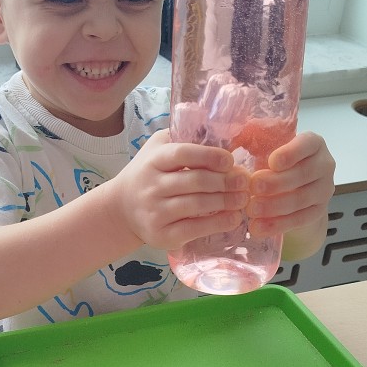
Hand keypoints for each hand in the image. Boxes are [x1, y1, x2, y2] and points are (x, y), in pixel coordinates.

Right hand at [112, 129, 248, 251]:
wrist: (121, 209)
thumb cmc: (148, 174)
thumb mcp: (157, 149)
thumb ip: (182, 137)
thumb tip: (222, 131)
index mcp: (153, 160)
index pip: (182, 154)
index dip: (209, 156)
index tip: (230, 160)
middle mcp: (151, 186)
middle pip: (195, 181)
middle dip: (225, 181)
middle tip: (245, 181)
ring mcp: (155, 212)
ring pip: (197, 205)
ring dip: (226, 202)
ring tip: (243, 198)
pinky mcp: (161, 234)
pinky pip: (194, 229)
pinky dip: (218, 224)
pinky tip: (233, 218)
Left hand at [246, 132, 335, 247]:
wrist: (292, 188)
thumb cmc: (275, 161)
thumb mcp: (267, 143)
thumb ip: (255, 136)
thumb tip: (237, 136)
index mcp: (314, 143)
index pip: (308, 144)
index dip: (291, 153)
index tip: (271, 162)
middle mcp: (324, 165)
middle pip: (303, 175)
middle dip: (276, 183)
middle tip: (252, 187)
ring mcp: (324, 190)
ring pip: (301, 199)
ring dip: (274, 206)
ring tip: (251, 209)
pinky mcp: (318, 212)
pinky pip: (299, 219)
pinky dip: (278, 225)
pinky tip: (258, 227)